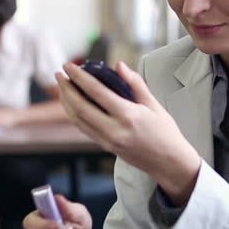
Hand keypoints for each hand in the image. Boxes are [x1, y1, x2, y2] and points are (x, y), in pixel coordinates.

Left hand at [56, 61, 200, 204]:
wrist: (169, 162)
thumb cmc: (165, 133)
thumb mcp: (154, 104)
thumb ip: (135, 83)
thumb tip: (119, 66)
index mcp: (128, 115)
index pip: (97, 92)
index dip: (80, 77)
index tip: (69, 66)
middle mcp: (115, 129)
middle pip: (80, 107)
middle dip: (66, 89)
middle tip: (59, 74)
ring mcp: (108, 140)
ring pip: (78, 119)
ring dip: (66, 102)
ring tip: (63, 87)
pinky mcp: (105, 147)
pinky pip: (84, 129)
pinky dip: (75, 114)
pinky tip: (72, 104)